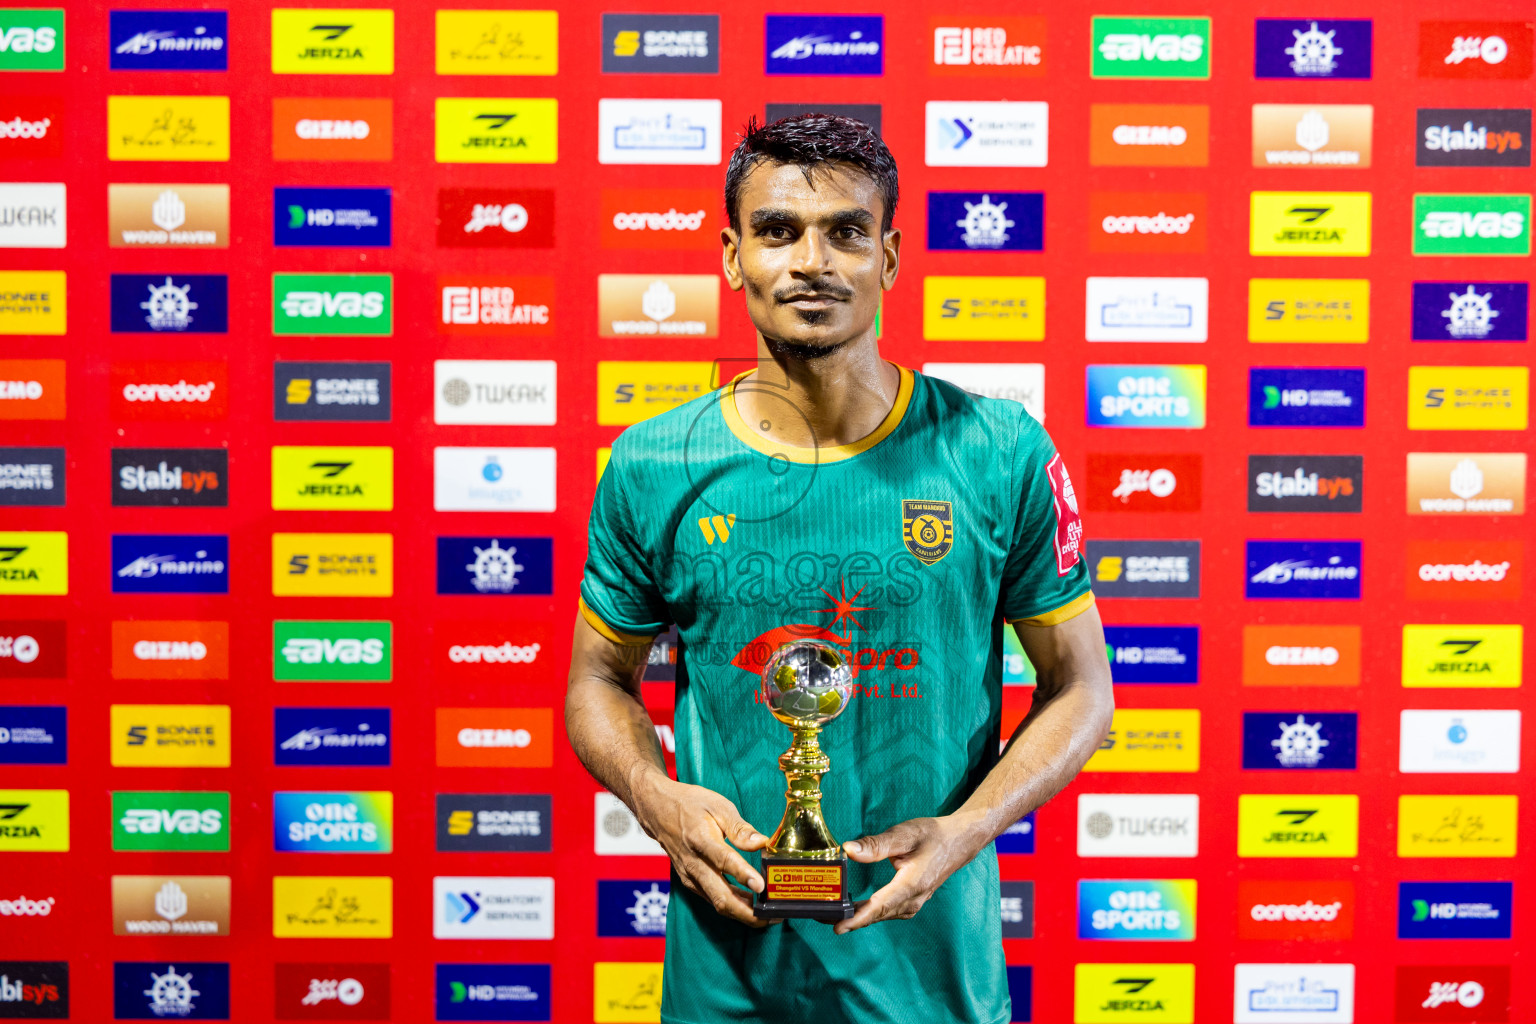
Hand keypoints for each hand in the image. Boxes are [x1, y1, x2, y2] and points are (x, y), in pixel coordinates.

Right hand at [630, 770, 774, 927]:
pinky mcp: (689, 882)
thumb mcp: (718, 806)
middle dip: (747, 912)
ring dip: (742, 913)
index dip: (743, 875)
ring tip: (767, 915)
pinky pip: (712, 899)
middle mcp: (693, 863)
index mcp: (701, 839)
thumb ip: (740, 828)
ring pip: (717, 903)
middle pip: (721, 896)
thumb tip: (762, 842)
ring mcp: (690, 876)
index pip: (724, 861)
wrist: (657, 809)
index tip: (761, 886)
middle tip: (772, 916)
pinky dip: (732, 906)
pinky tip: (749, 905)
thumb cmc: (689, 805)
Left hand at [834, 816, 977, 934]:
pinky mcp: (912, 900)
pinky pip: (887, 911)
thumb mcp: (904, 834)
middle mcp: (913, 900)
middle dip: (849, 919)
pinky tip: (854, 908)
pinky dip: (870, 911)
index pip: (879, 907)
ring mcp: (913, 903)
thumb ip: (876, 845)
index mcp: (911, 885)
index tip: (837, 926)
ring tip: (831, 913)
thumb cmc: (933, 835)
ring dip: (858, 916)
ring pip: (881, 914)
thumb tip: (848, 850)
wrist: (959, 842)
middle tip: (820, 917)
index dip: (857, 918)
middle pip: (876, 914)